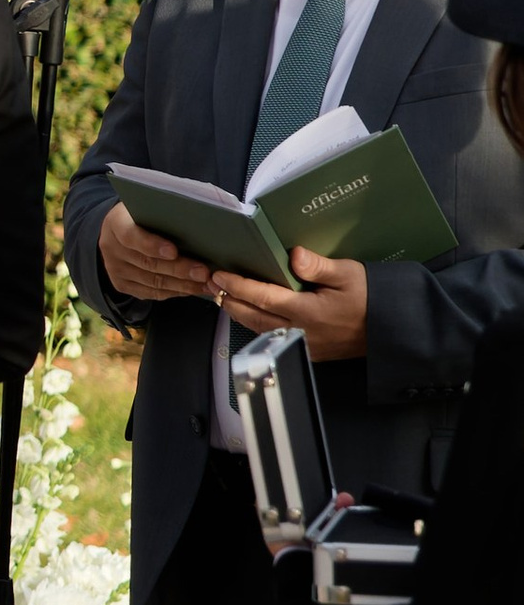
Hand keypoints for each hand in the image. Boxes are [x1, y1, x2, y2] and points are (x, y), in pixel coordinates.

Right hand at [98, 200, 218, 307]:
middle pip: (147, 263)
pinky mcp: (123, 285)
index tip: (174, 251)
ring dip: (182, 284)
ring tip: (205, 283)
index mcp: (116, 223)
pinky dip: (175, 292)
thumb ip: (165, 213)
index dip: (152, 245)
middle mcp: (111, 248)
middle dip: (178, 269)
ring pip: (153, 282)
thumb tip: (199, 222)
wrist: (119, 230)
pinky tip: (193, 289)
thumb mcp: (148, 207)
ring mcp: (115, 270)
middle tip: (203, 272)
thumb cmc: (142, 215)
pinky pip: (152, 293)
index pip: (131, 236)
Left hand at [212, 246, 369, 362]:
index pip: (263, 297)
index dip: (239, 286)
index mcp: (308, 311)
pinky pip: (273, 337)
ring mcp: (302, 344)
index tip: (220, 275)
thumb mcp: (349, 274)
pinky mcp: (307, 350)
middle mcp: (300, 331)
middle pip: (254, 317)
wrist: (391, 329)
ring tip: (223, 297)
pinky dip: (255, 324)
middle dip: (230, 300)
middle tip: (212, 284)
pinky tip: (250, 314)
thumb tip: (293, 254)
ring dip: (239, 313)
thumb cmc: (371, 298)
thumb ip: (318, 266)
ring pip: (260, 330)